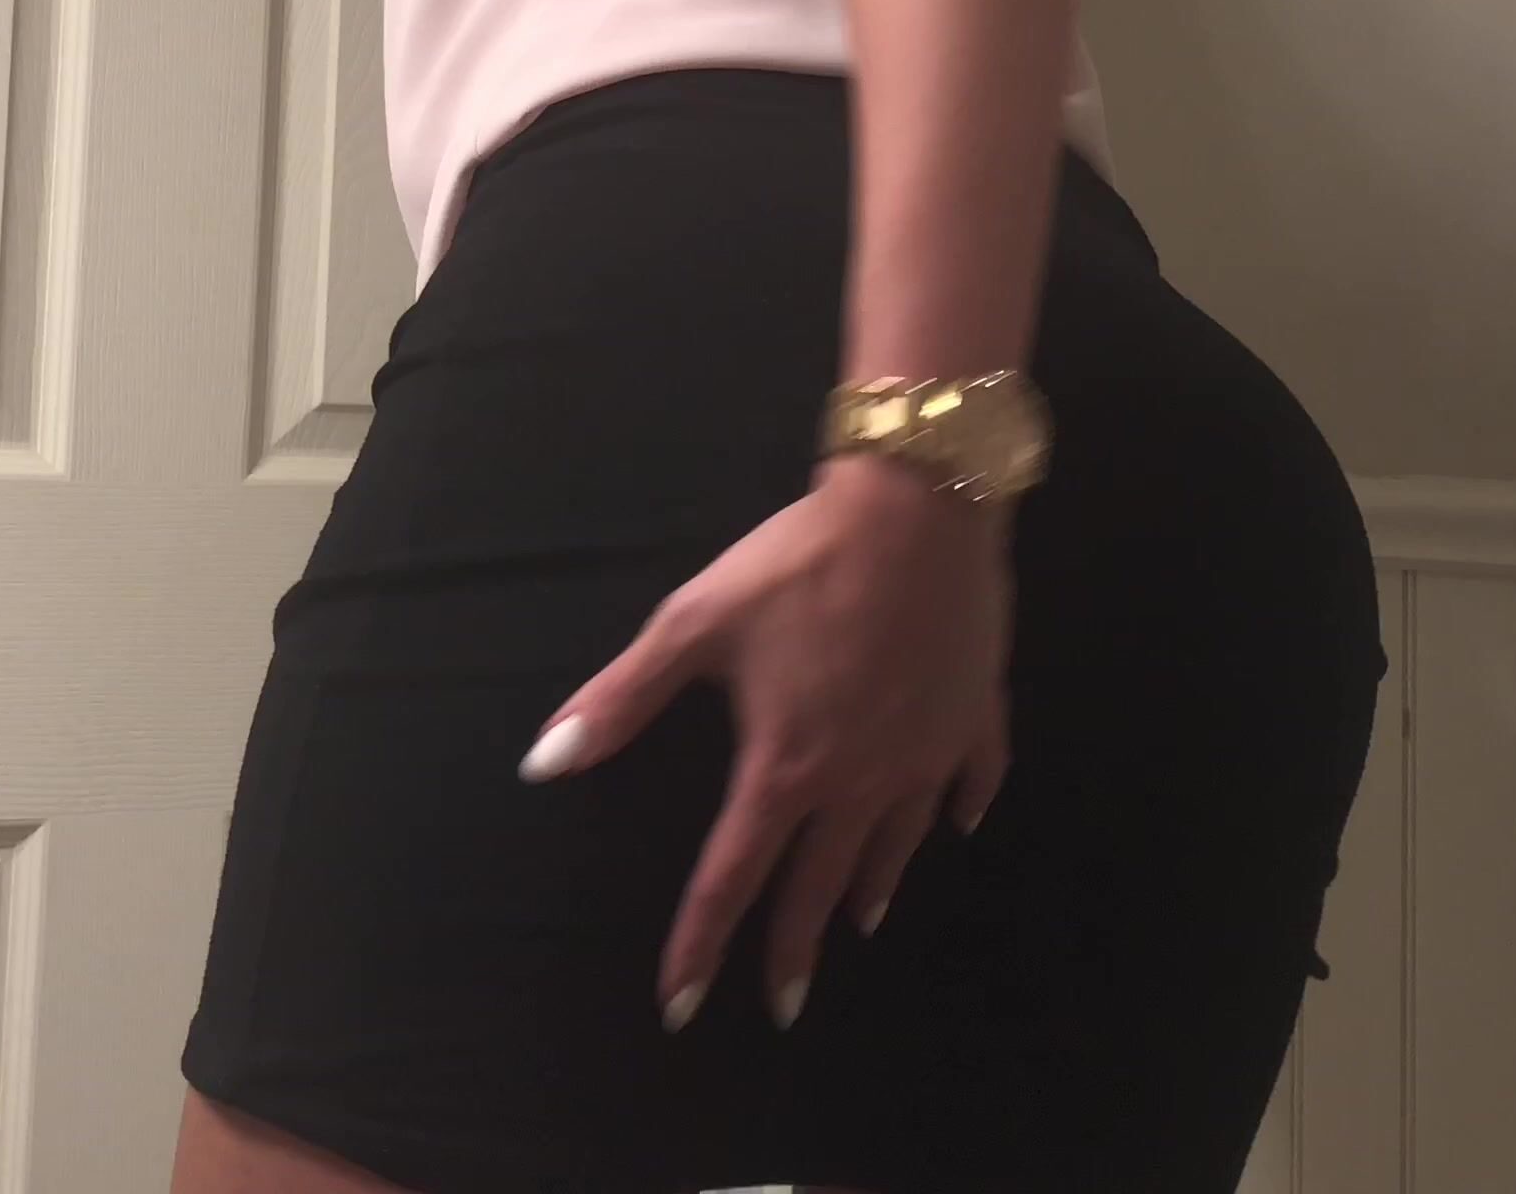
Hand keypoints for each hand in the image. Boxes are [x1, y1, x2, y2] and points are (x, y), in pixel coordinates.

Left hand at [519, 453, 1014, 1030]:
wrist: (918, 509)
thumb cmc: (797, 564)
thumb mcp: (694, 623)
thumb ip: (620, 699)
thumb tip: (541, 763)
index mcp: (787, 767)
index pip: (732, 878)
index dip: (701, 945)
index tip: (680, 1006)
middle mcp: (860, 781)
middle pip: (820, 885)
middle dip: (795, 949)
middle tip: (784, 1003)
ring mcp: (926, 754)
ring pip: (897, 844)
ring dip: (872, 887)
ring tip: (860, 922)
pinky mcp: (974, 717)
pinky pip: (972, 779)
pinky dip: (962, 809)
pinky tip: (957, 823)